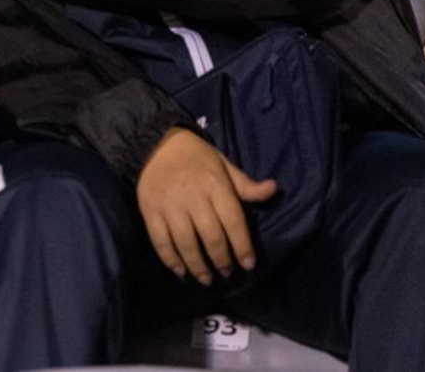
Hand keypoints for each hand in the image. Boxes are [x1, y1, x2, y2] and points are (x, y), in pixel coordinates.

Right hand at [136, 128, 276, 285]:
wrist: (156, 145)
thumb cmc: (197, 158)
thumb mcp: (224, 165)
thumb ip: (246, 184)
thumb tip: (273, 189)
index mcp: (214, 185)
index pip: (233, 221)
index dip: (242, 246)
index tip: (248, 264)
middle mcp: (192, 196)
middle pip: (210, 236)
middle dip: (222, 260)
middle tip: (227, 273)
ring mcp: (169, 205)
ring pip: (186, 242)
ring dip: (198, 265)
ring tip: (206, 278)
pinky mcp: (150, 211)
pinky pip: (161, 240)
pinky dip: (171, 259)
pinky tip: (180, 271)